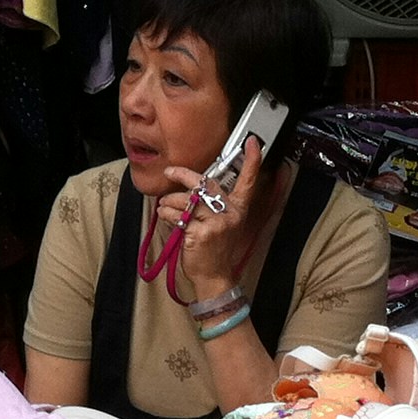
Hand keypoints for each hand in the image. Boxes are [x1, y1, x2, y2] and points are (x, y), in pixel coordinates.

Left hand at [154, 135, 264, 301]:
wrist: (214, 276)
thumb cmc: (214, 250)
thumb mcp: (221, 224)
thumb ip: (211, 204)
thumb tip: (191, 187)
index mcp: (238, 209)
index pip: (248, 181)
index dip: (252, 160)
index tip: (253, 142)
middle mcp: (231, 213)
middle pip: (206, 184)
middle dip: (183, 175)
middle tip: (169, 172)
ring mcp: (217, 223)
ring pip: (187, 200)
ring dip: (169, 202)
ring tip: (164, 208)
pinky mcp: (202, 233)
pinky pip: (178, 216)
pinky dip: (167, 215)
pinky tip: (166, 219)